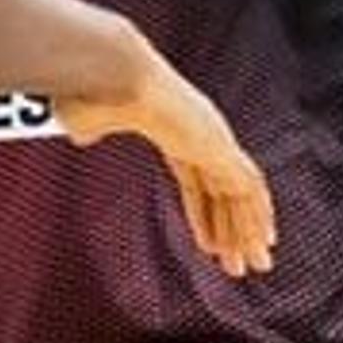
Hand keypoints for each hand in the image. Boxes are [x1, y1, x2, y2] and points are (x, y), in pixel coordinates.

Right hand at [53, 37, 275, 278]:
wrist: (111, 76)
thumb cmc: (95, 91)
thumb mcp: (88, 118)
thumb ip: (90, 129)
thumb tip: (80, 135)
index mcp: (173, 128)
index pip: (196, 182)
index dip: (204, 215)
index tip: (210, 244)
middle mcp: (201, 134)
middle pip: (224, 192)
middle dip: (235, 231)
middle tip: (244, 263)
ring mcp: (213, 137)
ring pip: (242, 193)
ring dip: (251, 231)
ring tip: (257, 265)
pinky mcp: (220, 144)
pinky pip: (246, 187)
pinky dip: (257, 215)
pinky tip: (263, 240)